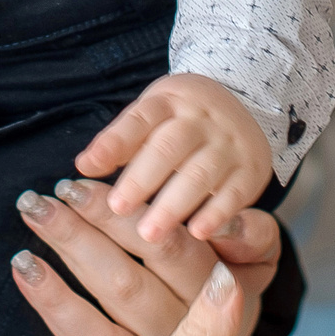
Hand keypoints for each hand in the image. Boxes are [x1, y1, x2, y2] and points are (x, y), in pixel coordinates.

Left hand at [12, 177, 282, 335]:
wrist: (233, 329)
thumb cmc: (231, 269)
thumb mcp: (256, 248)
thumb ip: (248, 232)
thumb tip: (221, 223)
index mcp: (218, 299)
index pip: (166, 248)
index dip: (117, 216)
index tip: (74, 186)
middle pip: (126, 288)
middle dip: (75, 241)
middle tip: (35, 205)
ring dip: (57, 302)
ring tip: (21, 261)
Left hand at [75, 72, 274, 243]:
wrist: (241, 105)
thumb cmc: (179, 121)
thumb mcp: (149, 119)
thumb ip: (118, 143)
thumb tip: (83, 167)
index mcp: (169, 101)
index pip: (139, 119)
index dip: (113, 143)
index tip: (86, 168)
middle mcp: (201, 119)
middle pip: (169, 147)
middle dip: (142, 180)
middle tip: (117, 208)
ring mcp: (229, 143)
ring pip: (200, 173)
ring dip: (174, 205)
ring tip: (148, 233)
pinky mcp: (251, 169)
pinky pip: (234, 193)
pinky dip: (216, 215)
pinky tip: (197, 235)